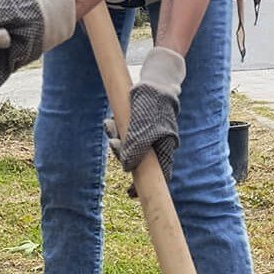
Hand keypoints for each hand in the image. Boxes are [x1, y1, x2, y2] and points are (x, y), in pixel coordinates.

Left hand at [105, 46, 185, 189]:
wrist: (156, 79)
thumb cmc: (153, 103)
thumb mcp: (142, 127)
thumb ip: (134, 147)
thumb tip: (125, 167)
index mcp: (164, 148)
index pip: (158, 174)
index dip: (144, 185)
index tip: (130, 193)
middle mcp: (156, 143)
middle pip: (137, 160)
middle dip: (121, 153)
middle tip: (112, 143)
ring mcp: (148, 133)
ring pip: (128, 145)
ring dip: (116, 138)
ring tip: (109, 125)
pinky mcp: (139, 124)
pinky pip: (125, 132)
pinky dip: (116, 128)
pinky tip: (109, 121)